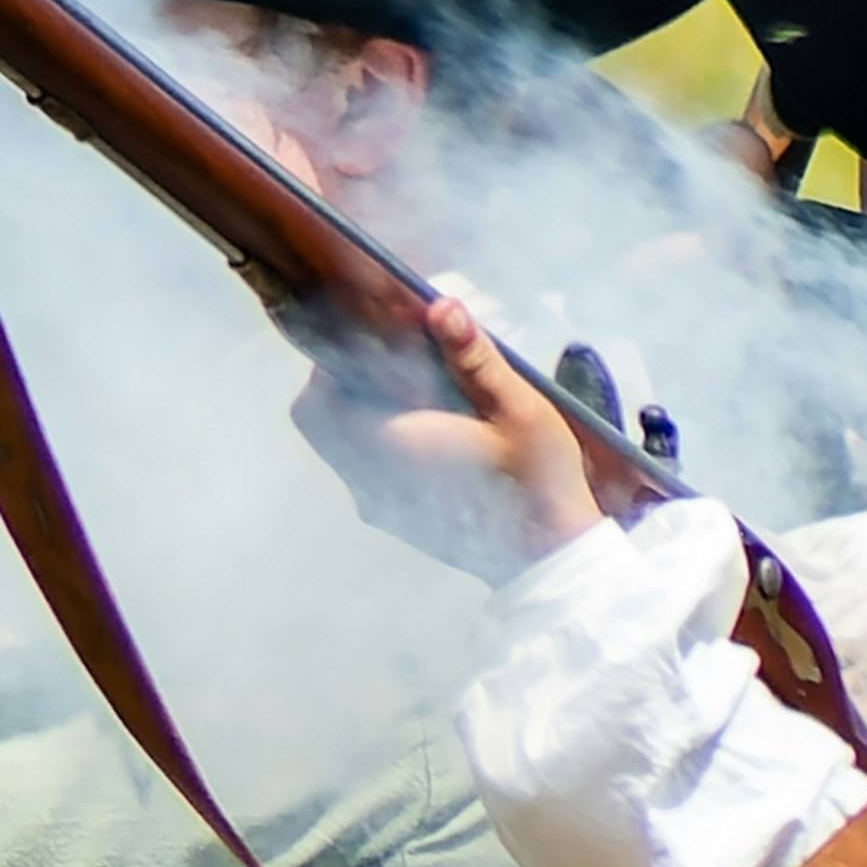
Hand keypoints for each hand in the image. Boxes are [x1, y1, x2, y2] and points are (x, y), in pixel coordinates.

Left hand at [287, 292, 615, 577]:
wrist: (548, 561)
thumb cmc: (537, 484)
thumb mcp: (519, 410)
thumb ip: (474, 358)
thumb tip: (441, 306)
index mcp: (394, 449)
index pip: (319, 400)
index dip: (335, 362)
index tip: (374, 340)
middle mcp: (372, 479)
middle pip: (318, 420)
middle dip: (343, 381)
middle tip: (392, 360)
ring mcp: (379, 503)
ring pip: (338, 443)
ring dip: (360, 409)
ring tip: (413, 387)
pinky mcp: (394, 516)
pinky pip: (361, 465)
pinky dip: (376, 436)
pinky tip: (425, 425)